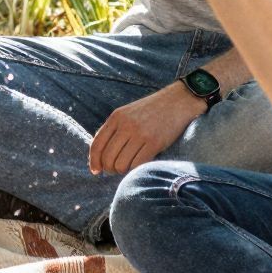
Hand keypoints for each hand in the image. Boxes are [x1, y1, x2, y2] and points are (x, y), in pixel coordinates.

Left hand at [88, 82, 204, 175]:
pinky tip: (140, 164)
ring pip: (121, 164)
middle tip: (116, 169)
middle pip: (107, 158)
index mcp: (116, 117)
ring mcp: (140, 134)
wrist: (178, 101)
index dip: (94, 161)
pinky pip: (137, 165)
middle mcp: (126, 125)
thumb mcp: (127, 113)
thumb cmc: (152, 110)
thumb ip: (114, 130)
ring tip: (129, 166)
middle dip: (109, 169)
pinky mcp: (155, 143)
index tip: (95, 171)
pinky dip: (136, 169)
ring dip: (123, 170)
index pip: (97, 144)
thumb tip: (100, 156)